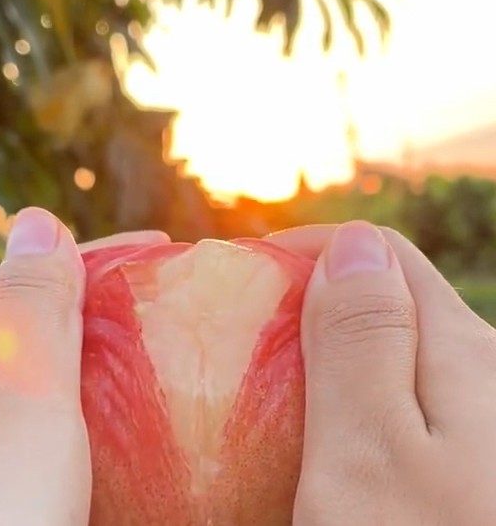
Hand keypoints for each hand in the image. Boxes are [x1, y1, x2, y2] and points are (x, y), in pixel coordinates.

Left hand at [0, 207, 168, 525]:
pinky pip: (4, 445)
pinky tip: (84, 443)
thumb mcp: (11, 385)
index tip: (163, 253)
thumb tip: (35, 221)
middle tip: (161, 323)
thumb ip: (29, 298)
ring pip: (10, 393)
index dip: (96, 260)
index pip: (20, 278)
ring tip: (138, 377)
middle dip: (86, 321)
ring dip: (71, 379)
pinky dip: (51, 431)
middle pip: (13, 334)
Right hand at [267, 221, 495, 524]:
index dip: (305, 250)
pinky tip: (318, 438)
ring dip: (327, 355)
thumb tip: (352, 244)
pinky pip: (402, 409)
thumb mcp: (369, 455)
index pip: (377, 256)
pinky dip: (351, 404)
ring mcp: (479, 427)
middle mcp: (485, 377)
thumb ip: (363, 340)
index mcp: (463, 353)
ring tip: (266, 386)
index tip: (241, 273)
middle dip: (312, 301)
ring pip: (393, 357)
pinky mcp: (468, 468)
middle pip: (387, 302)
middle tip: (242, 337)